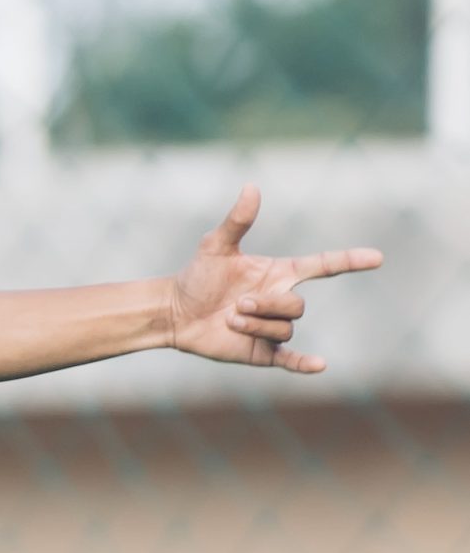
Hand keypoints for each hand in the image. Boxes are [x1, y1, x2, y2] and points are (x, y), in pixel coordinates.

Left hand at [167, 185, 382, 375]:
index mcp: (279, 274)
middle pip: (297, 306)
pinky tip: (320, 365)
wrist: (175, 313)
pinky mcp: (260, 352)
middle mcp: (280, 300)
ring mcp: (272, 327)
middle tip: (237, 304)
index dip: (349, 261)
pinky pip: (289, 359)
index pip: (323, 266)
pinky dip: (304, 364)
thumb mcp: (216, 246)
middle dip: (268, 306)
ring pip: (285, 329)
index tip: (376, 258)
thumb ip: (237, 221)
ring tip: (230, 319)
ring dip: (257, 325)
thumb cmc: (197, 276)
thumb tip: (251, 187)